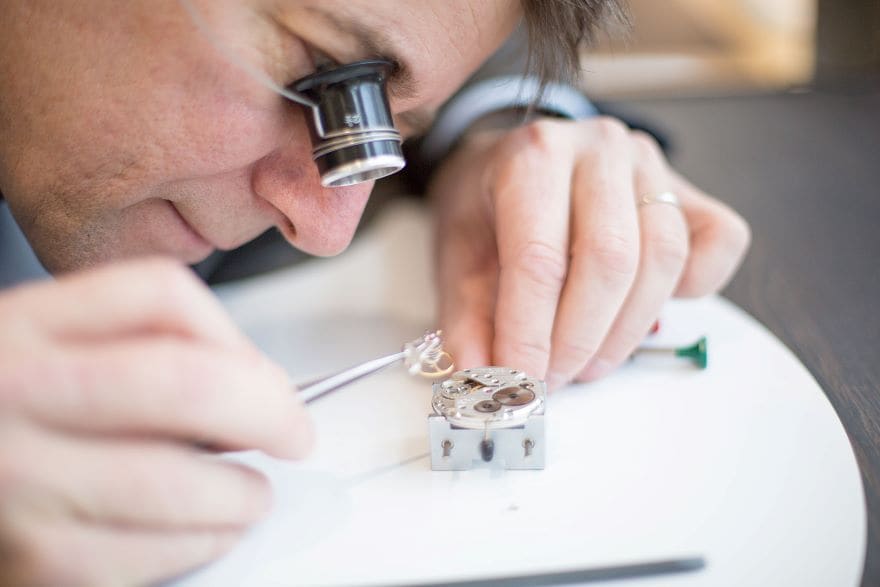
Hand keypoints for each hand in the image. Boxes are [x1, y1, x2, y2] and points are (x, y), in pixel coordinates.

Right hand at [0, 259, 312, 585]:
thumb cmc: (3, 416)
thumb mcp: (46, 351)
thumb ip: (136, 350)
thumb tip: (252, 389)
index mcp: (25, 329)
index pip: (159, 296)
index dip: (237, 336)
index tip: (270, 376)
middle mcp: (15, 394)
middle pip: (185, 384)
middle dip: (270, 412)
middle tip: (295, 434)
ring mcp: (18, 482)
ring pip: (177, 482)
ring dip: (243, 494)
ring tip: (251, 494)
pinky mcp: (30, 562)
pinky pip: (147, 555)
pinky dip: (200, 544)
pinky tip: (203, 531)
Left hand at [429, 116, 749, 388]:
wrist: (511, 163)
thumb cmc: (486, 208)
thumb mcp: (456, 258)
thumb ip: (466, 319)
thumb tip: (481, 376)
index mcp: (533, 156)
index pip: (539, 258)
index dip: (530, 333)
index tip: (520, 382)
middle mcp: (598, 149)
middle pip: (610, 259)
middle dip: (580, 338)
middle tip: (553, 379)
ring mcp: (649, 164)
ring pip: (663, 258)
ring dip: (625, 331)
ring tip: (585, 363)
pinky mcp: (686, 188)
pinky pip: (717, 243)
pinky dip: (692, 290)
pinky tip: (642, 312)